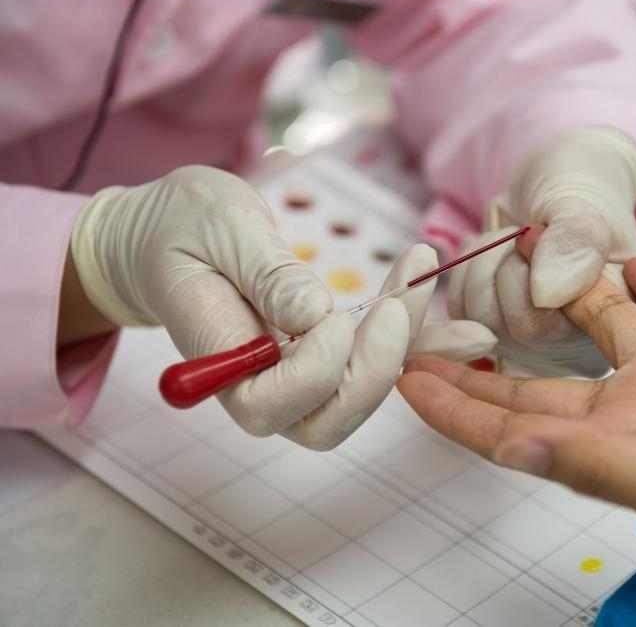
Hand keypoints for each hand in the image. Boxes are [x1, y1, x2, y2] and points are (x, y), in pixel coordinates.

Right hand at [71, 165, 494, 448]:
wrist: (173, 234)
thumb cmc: (183, 227)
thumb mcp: (220, 230)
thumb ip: (264, 274)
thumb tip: (312, 315)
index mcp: (217, 364)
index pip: (270, 406)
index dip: (315, 371)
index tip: (336, 315)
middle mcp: (259, 386)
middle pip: (327, 420)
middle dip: (374, 369)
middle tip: (400, 304)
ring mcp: (295, 378)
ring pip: (361, 393)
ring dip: (407, 344)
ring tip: (426, 276)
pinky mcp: (326, 355)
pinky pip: (377, 360)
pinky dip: (420, 337)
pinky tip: (449, 306)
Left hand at [447, 126, 635, 376]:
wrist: (548, 189)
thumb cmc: (577, 190)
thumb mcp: (584, 203)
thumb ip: (574, 243)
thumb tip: (545, 297)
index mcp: (613, 320)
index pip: (563, 320)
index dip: (534, 268)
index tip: (538, 229)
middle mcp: (576, 342)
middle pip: (519, 327)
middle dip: (508, 264)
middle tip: (526, 234)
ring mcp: (534, 343)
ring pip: (482, 321)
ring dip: (484, 265)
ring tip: (511, 242)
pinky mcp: (496, 331)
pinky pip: (459, 312)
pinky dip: (466, 271)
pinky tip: (494, 255)